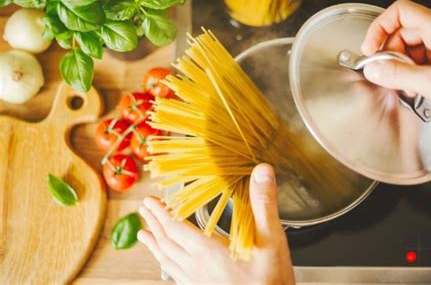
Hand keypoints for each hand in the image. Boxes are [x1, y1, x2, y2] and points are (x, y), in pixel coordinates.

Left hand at [137, 163, 294, 283]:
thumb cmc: (271, 281)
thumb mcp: (271, 239)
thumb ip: (264, 205)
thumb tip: (262, 172)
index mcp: (208, 251)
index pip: (175, 227)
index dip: (160, 212)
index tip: (149, 201)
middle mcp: (196, 267)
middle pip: (166, 242)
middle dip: (154, 223)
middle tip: (144, 210)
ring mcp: (197, 282)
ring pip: (166, 260)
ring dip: (154, 244)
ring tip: (143, 235)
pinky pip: (174, 275)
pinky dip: (164, 263)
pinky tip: (166, 264)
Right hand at [361, 0, 430, 121]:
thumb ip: (399, 75)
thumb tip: (374, 69)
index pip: (399, 12)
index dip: (379, 28)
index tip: (370, 50)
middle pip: (402, 32)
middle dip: (390, 55)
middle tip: (388, 75)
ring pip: (412, 48)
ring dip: (401, 67)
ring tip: (405, 86)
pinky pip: (423, 60)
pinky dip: (413, 73)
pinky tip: (417, 89)